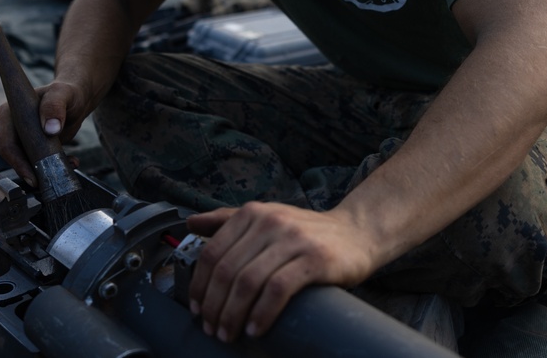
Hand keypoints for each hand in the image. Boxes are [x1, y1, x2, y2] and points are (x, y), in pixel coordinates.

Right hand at [0, 78, 91, 184]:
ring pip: (27, 162)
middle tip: (52, 177)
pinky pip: (39, 162)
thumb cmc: (66, 92)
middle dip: (33, 170)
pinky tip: (71, 161)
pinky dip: (54, 166)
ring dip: (47, 168)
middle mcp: (10, 127)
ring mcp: (20, 139)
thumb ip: (55, 106)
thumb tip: (50, 128)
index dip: (18, 162)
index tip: (32, 177)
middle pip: (14, 157)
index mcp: (8, 113)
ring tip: (68, 164)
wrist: (77, 99)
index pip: (7, 144)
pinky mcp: (32, 147)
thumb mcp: (62, 94)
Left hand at [185, 202, 380, 342]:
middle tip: (212, 328)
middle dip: (214, 306)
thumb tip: (190, 222)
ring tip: (229, 334)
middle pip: (227, 270)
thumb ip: (228, 219)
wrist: (356, 233)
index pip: (213, 252)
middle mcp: (269, 222)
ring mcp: (293, 239)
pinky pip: (278, 289)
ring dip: (233, 314)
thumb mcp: (266, 218)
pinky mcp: (315, 259)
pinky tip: (255, 329)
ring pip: (248, 281)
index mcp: (252, 213)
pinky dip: (262, 313)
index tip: (197, 309)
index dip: (200, 285)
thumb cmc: (305, 232)